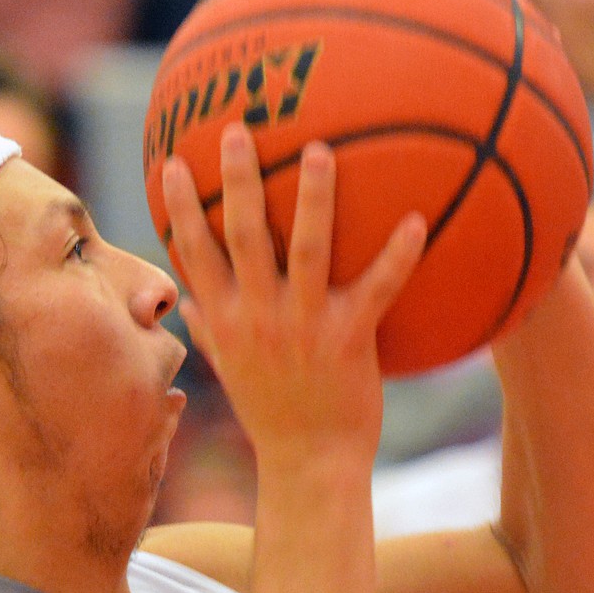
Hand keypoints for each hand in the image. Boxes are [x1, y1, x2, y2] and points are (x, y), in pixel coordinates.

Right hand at [161, 125, 425, 470]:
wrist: (310, 464)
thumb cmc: (272, 414)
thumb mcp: (231, 370)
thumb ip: (207, 328)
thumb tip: (181, 301)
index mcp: (226, 321)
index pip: (195, 254)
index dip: (183, 207)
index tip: (175, 161)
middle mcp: (259, 318)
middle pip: (243, 236)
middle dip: (239, 179)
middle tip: (238, 127)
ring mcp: (303, 327)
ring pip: (308, 250)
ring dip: (314, 198)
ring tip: (320, 151)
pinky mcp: (348, 339)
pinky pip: (376, 288)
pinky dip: (397, 256)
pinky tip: (418, 220)